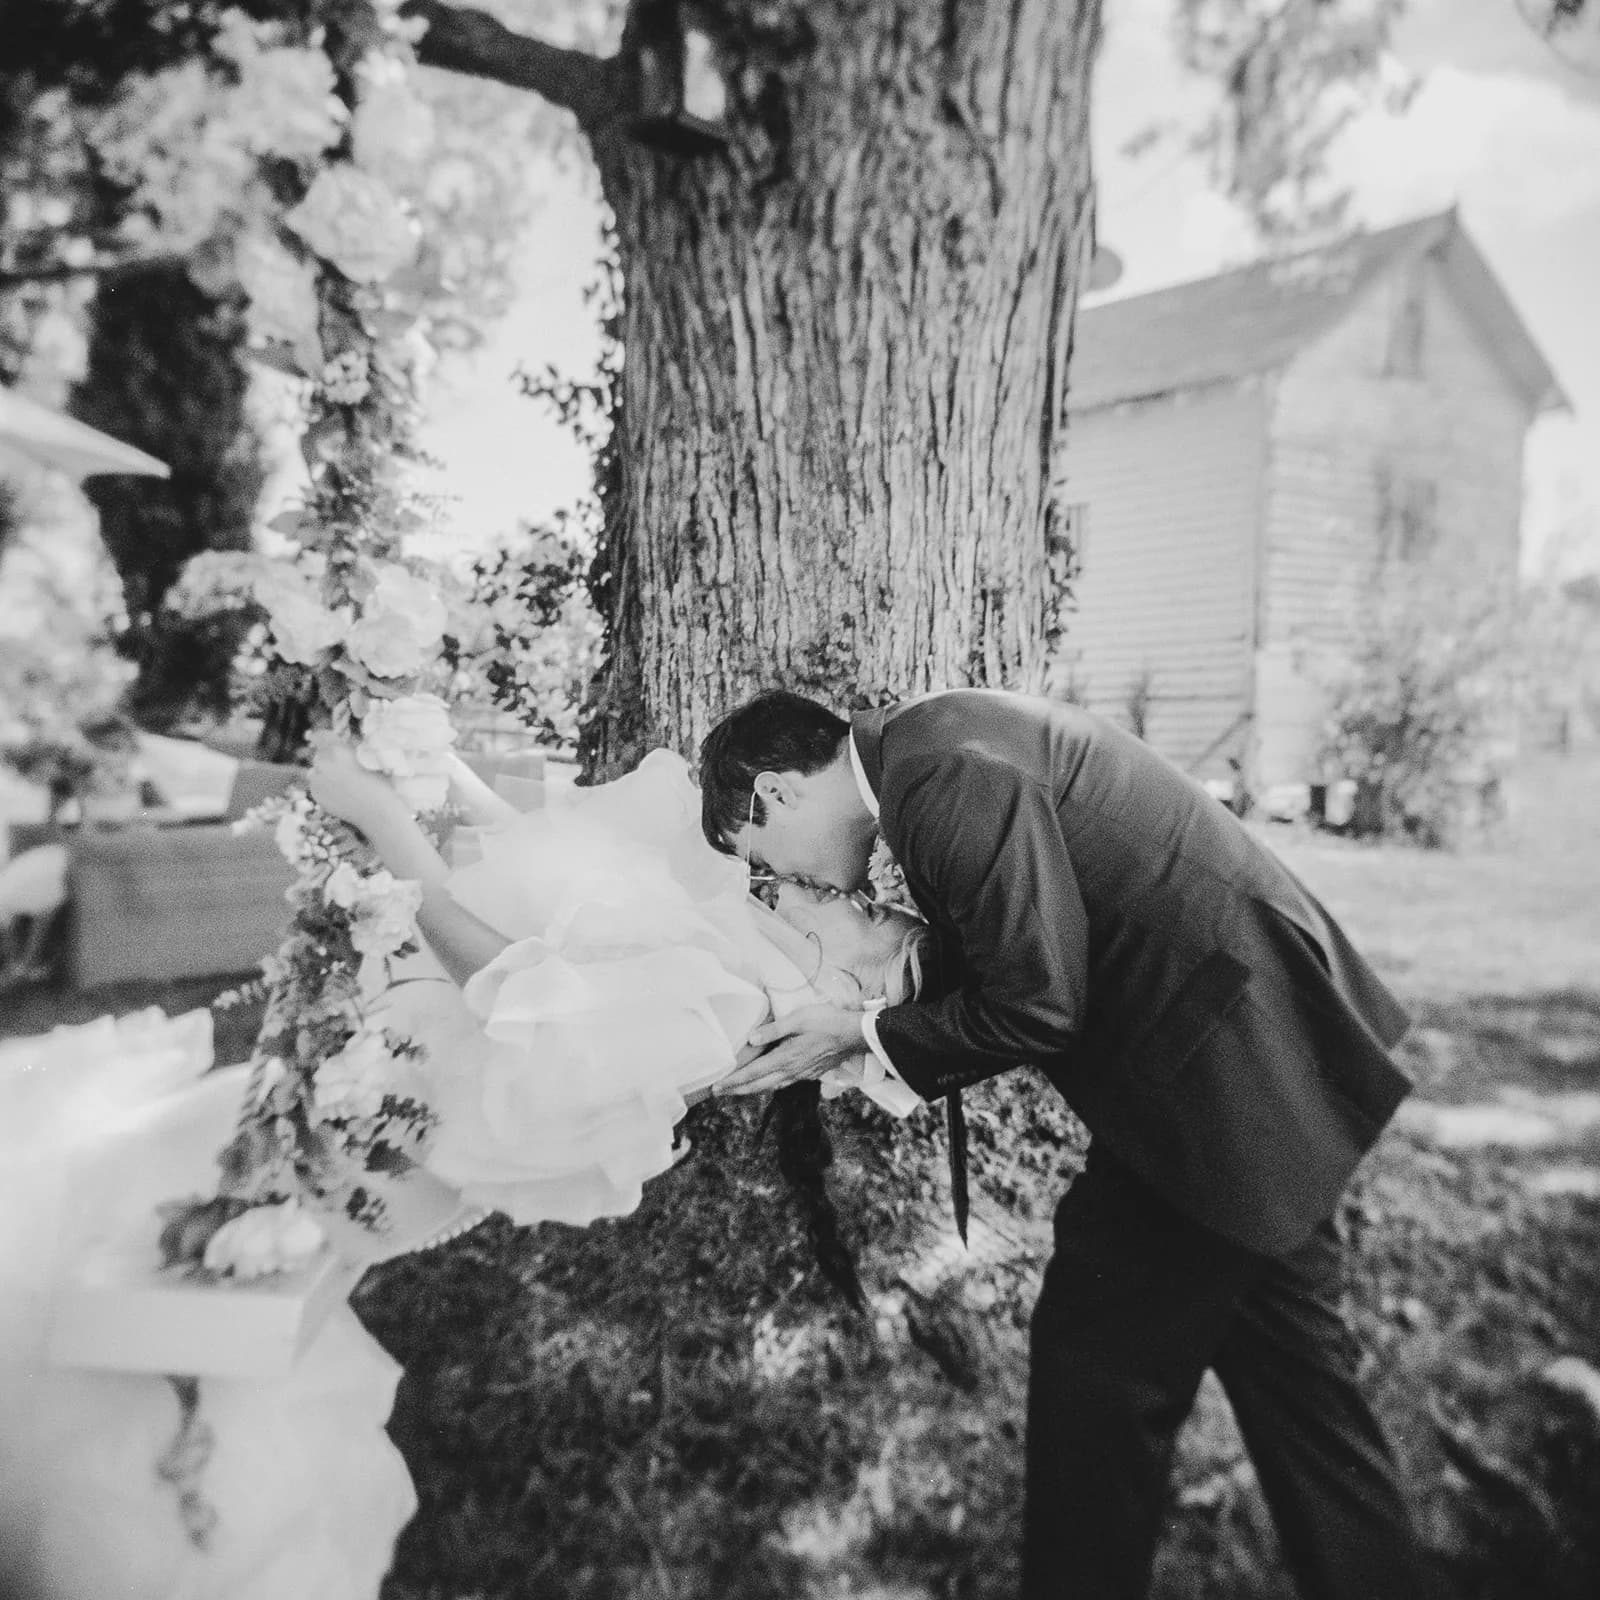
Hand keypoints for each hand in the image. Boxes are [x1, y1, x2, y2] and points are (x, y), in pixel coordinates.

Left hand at [307, 738, 407, 838]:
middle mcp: (322, 764)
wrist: (377, 811)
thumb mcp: (368, 757)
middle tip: (343, 766)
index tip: (321, 739)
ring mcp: (317, 781)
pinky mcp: (316, 795)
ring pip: (316, 771)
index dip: (321, 737)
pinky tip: (341, 793)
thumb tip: (342, 744)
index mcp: (336, 750)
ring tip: (344, 782)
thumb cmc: (380, 781)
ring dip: (325, 773)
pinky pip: (317, 786)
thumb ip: (351, 749)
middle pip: (319, 755)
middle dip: (328, 758)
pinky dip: (325, 787)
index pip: (319, 736)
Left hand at [715, 1004, 864, 1096]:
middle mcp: (791, 1071)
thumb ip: (774, 1029)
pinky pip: (783, 1084)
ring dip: (751, 1090)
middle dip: (736, 1090)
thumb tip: (751, 1039)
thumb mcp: (798, 1019)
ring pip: (770, 1087)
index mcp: (785, 1058)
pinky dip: (769, 1086)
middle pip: (758, 1085)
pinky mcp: (809, 1073)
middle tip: (717, 1093)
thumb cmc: (827, 1022)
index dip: (733, 1081)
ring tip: (737, 1090)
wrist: (854, 1035)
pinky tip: (767, 1083)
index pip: (752, 1073)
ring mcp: (801, 1074)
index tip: (715, 1087)